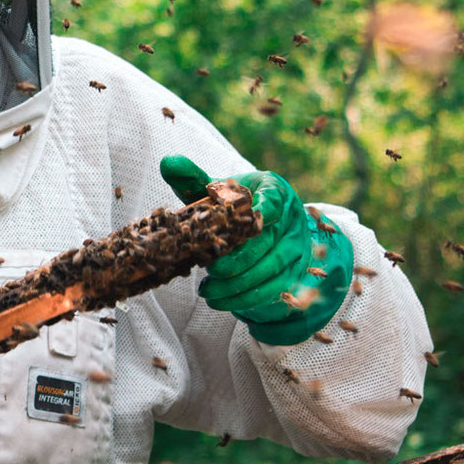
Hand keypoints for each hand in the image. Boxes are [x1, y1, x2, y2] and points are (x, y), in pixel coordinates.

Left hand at [160, 155, 351, 345]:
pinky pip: (273, 290)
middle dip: (239, 259)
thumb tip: (167, 163)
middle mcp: (291, 219)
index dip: (263, 212)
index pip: (273, 200)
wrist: (268, 227)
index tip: (247, 223)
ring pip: (271, 270)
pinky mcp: (293, 273)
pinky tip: (220, 300)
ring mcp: (296, 248)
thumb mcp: (218, 191)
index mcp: (275, 191)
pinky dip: (246, 299)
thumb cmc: (236, 205)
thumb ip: (193, 179)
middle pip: (267, 242)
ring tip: (208, 291)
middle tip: (212, 269)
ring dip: (239, 284)